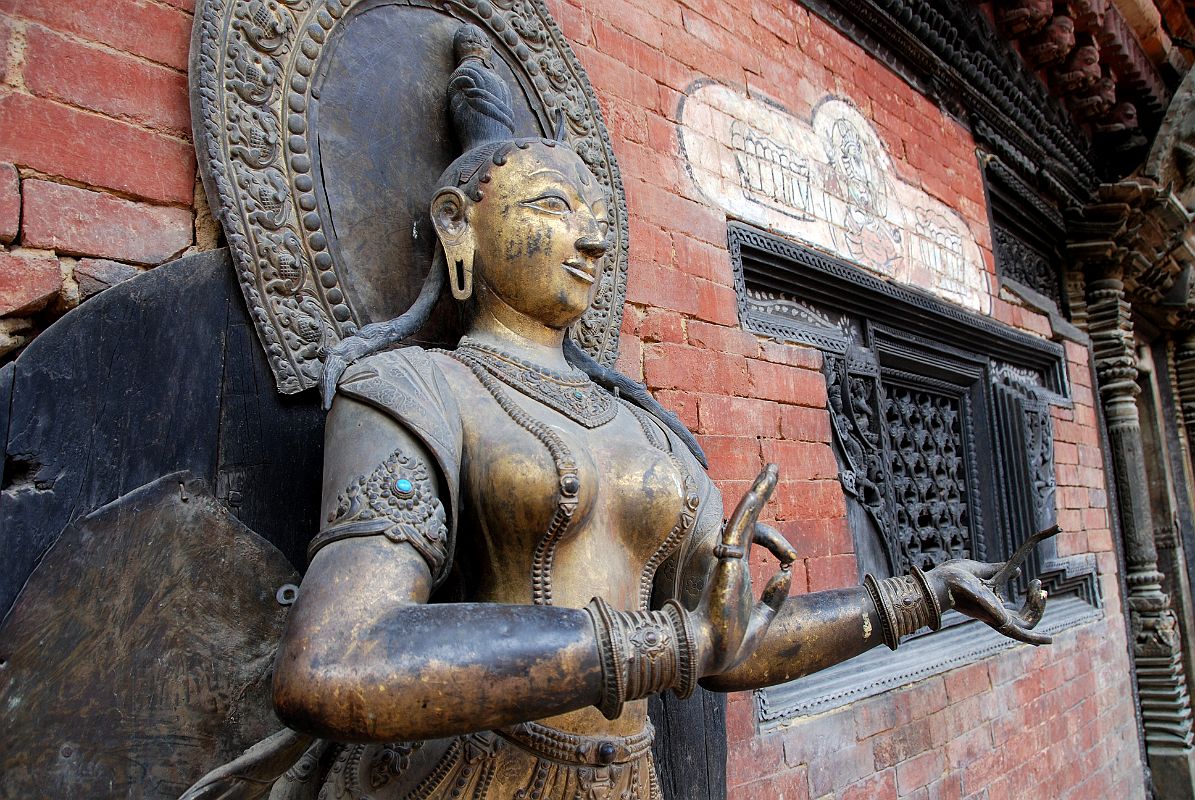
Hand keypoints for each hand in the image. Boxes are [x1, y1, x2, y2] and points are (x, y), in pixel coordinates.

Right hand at [693, 465, 796, 675]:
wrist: (709, 653)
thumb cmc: (727, 643)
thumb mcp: (759, 621)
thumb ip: (773, 600)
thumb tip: (787, 573)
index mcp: (736, 570)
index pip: (754, 538)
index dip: (777, 542)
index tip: (790, 559)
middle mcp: (730, 558)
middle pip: (748, 517)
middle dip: (762, 492)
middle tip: (773, 469)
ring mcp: (728, 556)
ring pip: (744, 514)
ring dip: (760, 490)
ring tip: (773, 469)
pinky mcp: (727, 558)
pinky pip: (739, 525)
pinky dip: (752, 506)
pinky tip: (761, 488)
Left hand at [923, 559, 1049, 645]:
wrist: (943, 581)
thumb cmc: (954, 575)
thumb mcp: (982, 570)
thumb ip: (999, 570)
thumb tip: (1018, 571)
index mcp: (992, 606)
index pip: (1017, 613)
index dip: (1032, 601)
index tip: (1035, 581)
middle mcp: (996, 616)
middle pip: (1026, 619)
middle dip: (1037, 605)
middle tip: (1041, 588)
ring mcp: (998, 620)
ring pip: (1028, 625)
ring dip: (1038, 609)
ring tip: (1041, 591)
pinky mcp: (999, 622)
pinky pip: (1021, 635)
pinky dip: (1036, 639)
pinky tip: (1049, 640)